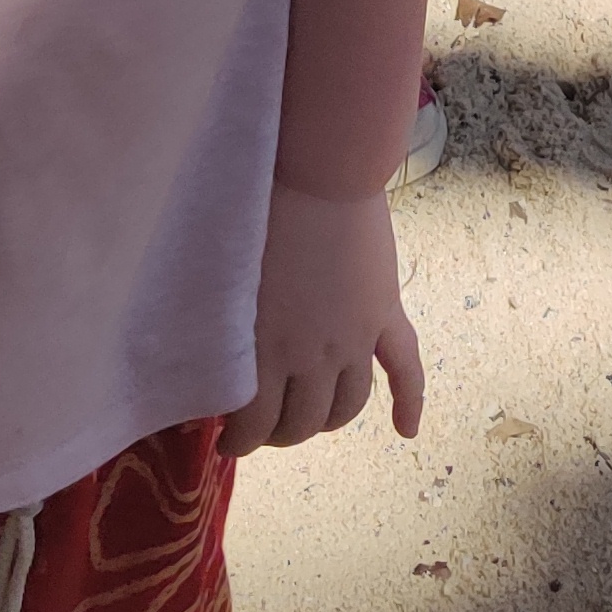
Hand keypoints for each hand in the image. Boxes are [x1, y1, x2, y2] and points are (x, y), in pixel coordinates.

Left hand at [223, 185, 421, 454]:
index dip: (240, 441)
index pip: (255, 424)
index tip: (227, 439)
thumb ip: (219, 324)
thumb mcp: (224, 278)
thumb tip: (202, 355)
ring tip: (306, 418)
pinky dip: (409, 403)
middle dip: (279, 434)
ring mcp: (356, 339)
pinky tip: (405, 432)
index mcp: (266, 350)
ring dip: (325, 421)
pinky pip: (405, 369)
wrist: (319, 171)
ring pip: (347, 406)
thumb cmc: (256, 212)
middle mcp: (314, 356)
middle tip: (261, 427)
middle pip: (303, 422)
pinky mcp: (385, 315)